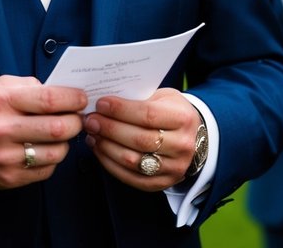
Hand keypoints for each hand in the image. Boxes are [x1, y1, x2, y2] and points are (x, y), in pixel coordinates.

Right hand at [0, 75, 85, 188]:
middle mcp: (3, 129)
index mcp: (3, 101)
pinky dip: (52, 159)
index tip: (82, 98)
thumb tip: (65, 92)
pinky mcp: (8, 178)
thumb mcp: (0, 86)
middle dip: (77, 122)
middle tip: (77, 118)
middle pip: (59, 128)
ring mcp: (6, 157)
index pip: (51, 100)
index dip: (74, 99)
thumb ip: (31, 86)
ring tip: (60, 135)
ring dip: (65, 143)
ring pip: (57, 153)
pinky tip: (44, 149)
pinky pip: (46, 170)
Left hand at [83, 88, 202, 190]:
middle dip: (110, 129)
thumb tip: (104, 102)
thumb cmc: (171, 112)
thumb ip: (139, 99)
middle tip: (90, 120)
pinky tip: (99, 149)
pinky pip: (130, 177)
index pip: (148, 115)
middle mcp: (182, 146)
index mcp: (183, 119)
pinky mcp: (161, 184)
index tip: (101, 104)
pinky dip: (109, 164)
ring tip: (92, 134)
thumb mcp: (163, 98)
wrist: (192, 138)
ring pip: (132, 161)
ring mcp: (173, 168)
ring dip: (106, 147)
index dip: (121, 110)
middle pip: (139, 139)